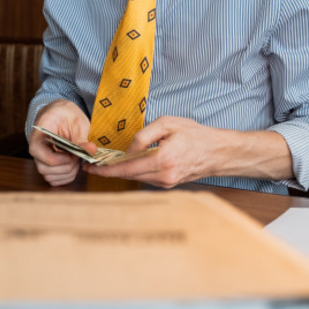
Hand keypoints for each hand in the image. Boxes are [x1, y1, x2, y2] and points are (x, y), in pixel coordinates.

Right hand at [29, 100, 95, 185]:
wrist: (60, 114)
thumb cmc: (66, 114)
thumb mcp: (76, 121)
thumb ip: (81, 138)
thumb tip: (91, 150)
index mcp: (39, 134)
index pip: (37, 152)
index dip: (56, 159)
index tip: (71, 155)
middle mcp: (36, 149)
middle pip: (44, 169)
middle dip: (66, 166)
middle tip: (78, 156)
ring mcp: (41, 159)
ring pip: (49, 177)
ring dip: (67, 172)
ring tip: (77, 159)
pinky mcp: (48, 166)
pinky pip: (54, 180)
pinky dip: (66, 176)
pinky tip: (74, 165)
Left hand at [86, 117, 293, 186]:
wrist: (217, 152)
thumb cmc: (194, 134)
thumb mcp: (168, 124)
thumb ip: (144, 135)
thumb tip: (127, 149)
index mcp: (162, 159)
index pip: (127, 167)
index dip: (106, 169)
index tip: (91, 166)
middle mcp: (164, 175)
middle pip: (128, 176)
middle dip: (109, 171)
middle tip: (91, 165)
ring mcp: (167, 183)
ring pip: (136, 178)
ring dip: (121, 172)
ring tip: (105, 164)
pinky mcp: (169, 184)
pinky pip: (146, 178)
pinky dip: (134, 172)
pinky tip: (126, 165)